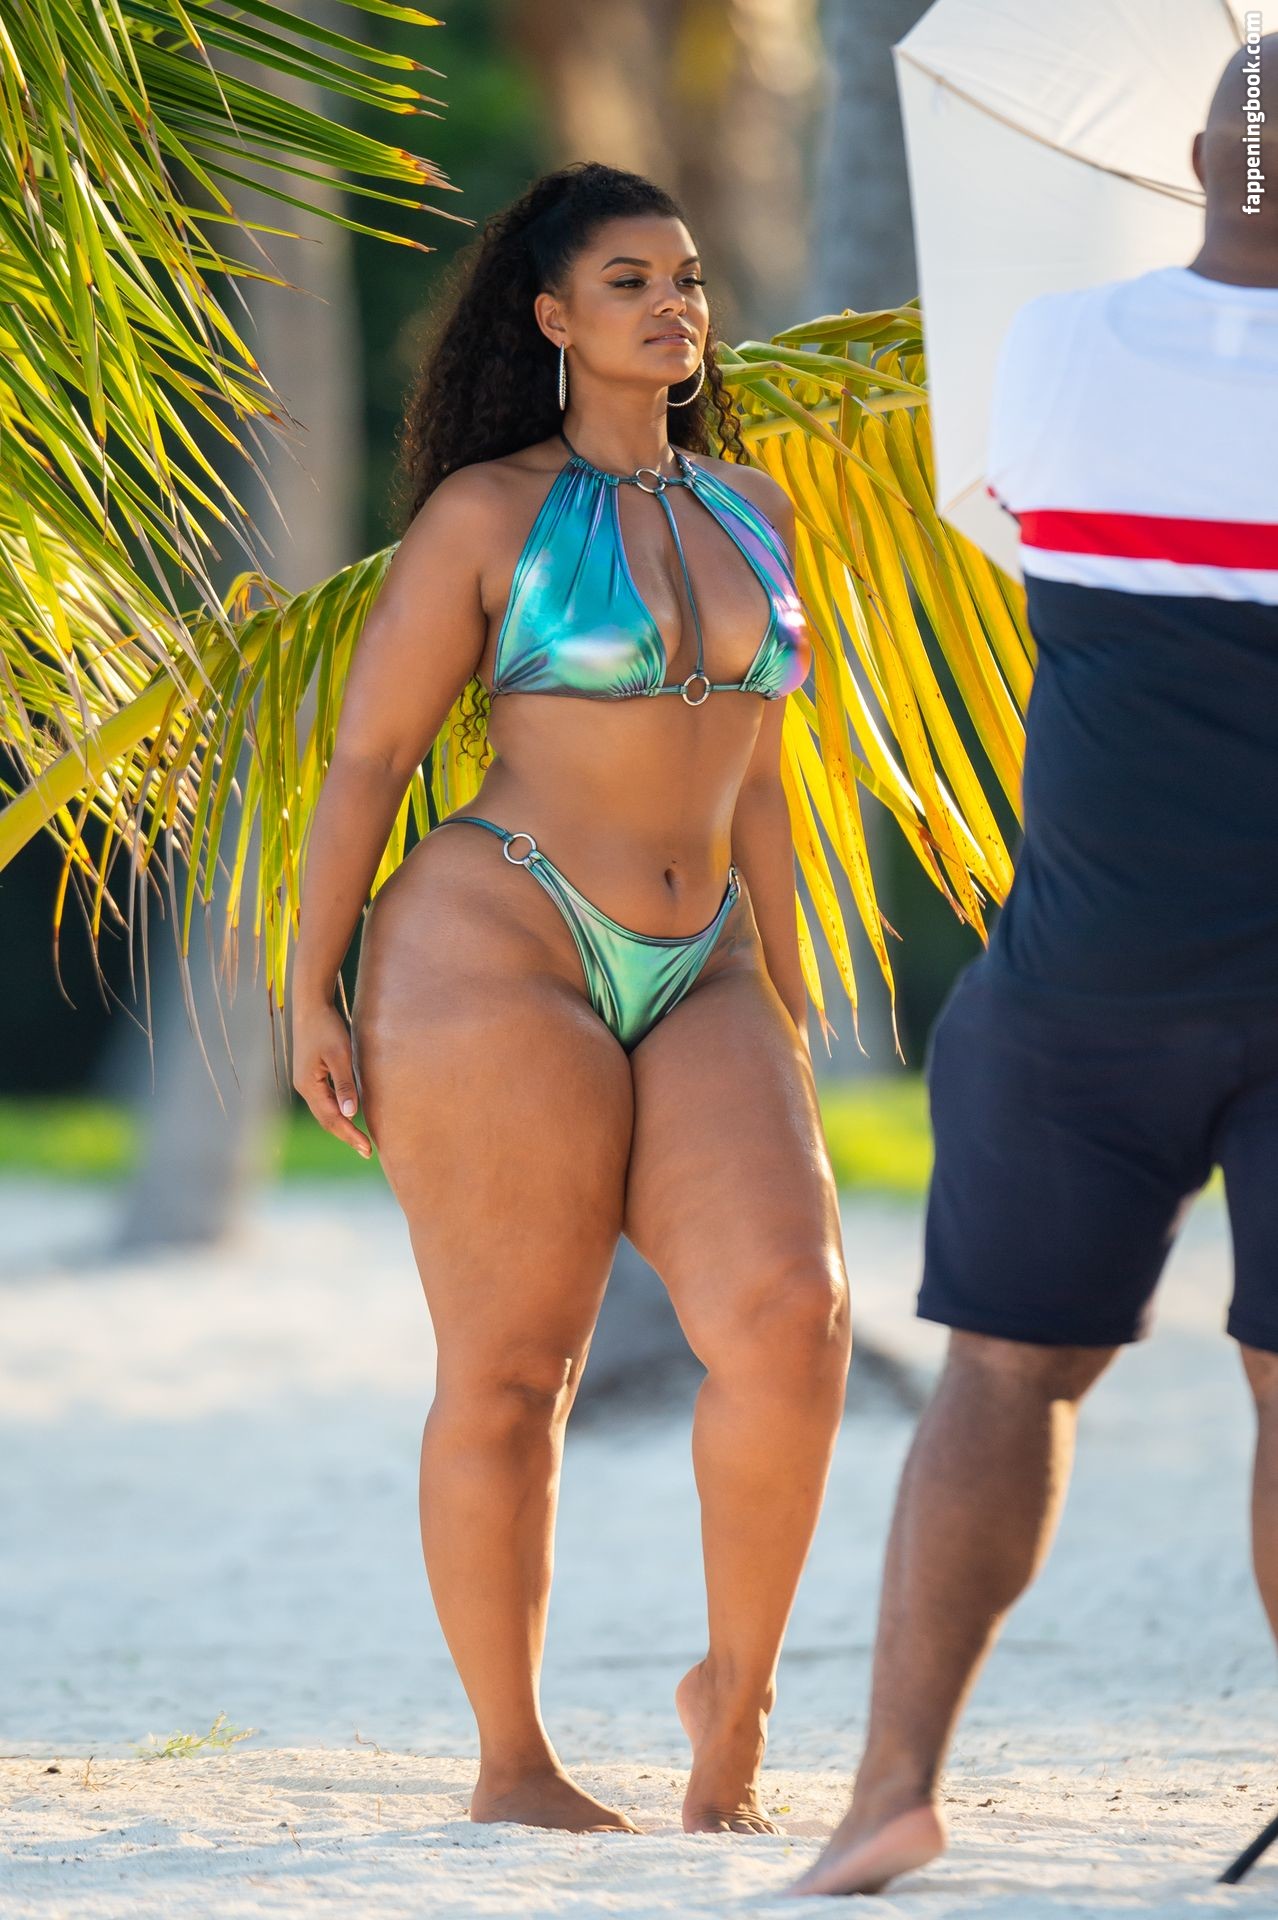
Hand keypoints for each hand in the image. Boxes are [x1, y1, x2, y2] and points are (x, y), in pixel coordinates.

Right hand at [291, 1000, 371, 1158]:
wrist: (311, 1005)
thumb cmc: (327, 1027)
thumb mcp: (340, 1055)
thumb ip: (345, 1084)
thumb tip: (350, 1114)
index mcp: (309, 1086)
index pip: (331, 1119)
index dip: (350, 1135)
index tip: (367, 1149)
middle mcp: (305, 1087)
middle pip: (326, 1119)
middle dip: (346, 1135)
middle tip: (367, 1151)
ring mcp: (307, 1082)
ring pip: (325, 1111)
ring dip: (342, 1125)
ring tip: (360, 1139)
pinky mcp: (312, 1074)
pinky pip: (326, 1100)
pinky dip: (339, 1111)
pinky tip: (351, 1114)